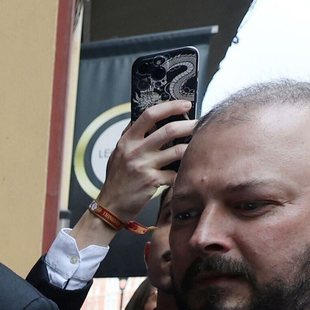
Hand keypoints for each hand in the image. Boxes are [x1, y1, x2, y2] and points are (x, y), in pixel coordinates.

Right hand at [74, 100, 195, 249]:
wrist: (110, 205)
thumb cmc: (117, 179)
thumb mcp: (118, 153)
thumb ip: (131, 137)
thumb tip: (150, 119)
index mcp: (127, 141)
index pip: (150, 115)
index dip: (170, 106)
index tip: (185, 104)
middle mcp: (135, 151)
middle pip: (169, 130)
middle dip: (189, 125)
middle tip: (199, 124)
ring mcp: (143, 166)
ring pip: (177, 150)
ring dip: (192, 147)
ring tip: (198, 146)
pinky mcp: (152, 182)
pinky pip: (175, 173)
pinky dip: (182, 172)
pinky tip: (185, 171)